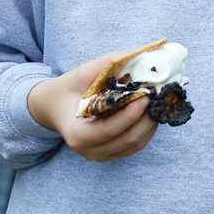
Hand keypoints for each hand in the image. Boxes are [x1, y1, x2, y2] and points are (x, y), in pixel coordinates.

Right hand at [27, 51, 158, 161]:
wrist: (56, 106)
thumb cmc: (69, 89)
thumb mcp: (81, 73)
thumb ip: (107, 65)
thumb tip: (137, 58)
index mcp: (76, 134)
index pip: (108, 130)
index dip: (129, 114)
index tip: (145, 96)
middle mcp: (87, 150)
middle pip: (127, 139)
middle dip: (146, 117)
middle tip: (157, 95)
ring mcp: (100, 155)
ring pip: (135, 144)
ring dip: (150, 123)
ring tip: (157, 101)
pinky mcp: (111, 154)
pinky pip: (135, 145)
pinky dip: (147, 129)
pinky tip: (150, 111)